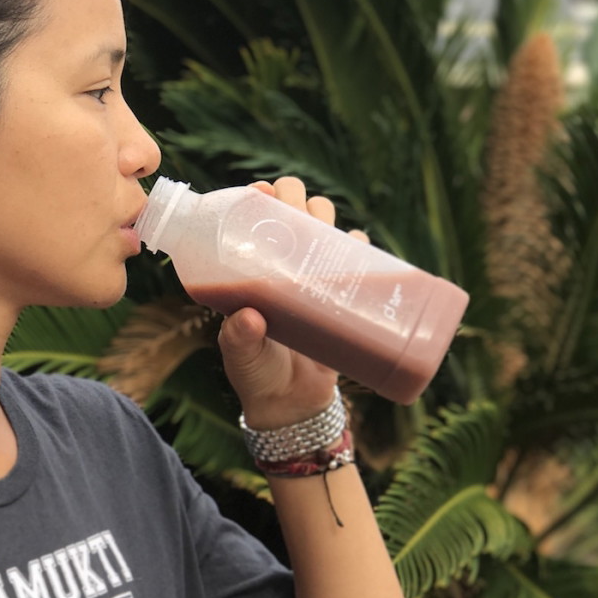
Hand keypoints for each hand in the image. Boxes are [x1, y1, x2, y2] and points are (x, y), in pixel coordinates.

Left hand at [218, 177, 369, 429]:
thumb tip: (248, 317)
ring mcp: (309, 277)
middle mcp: (277, 267)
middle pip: (288, 214)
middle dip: (293, 198)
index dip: (254, 199)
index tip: (262, 192)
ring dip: (324, 212)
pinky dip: (359, 243)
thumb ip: (239, 338)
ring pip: (320, 227)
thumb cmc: (256, 375)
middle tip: (295, 209)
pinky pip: (355, 259)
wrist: (293, 405)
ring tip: (322, 219)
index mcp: (245, 273)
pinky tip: (357, 241)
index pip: (247, 223)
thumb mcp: (241, 355)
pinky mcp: (339, 294)